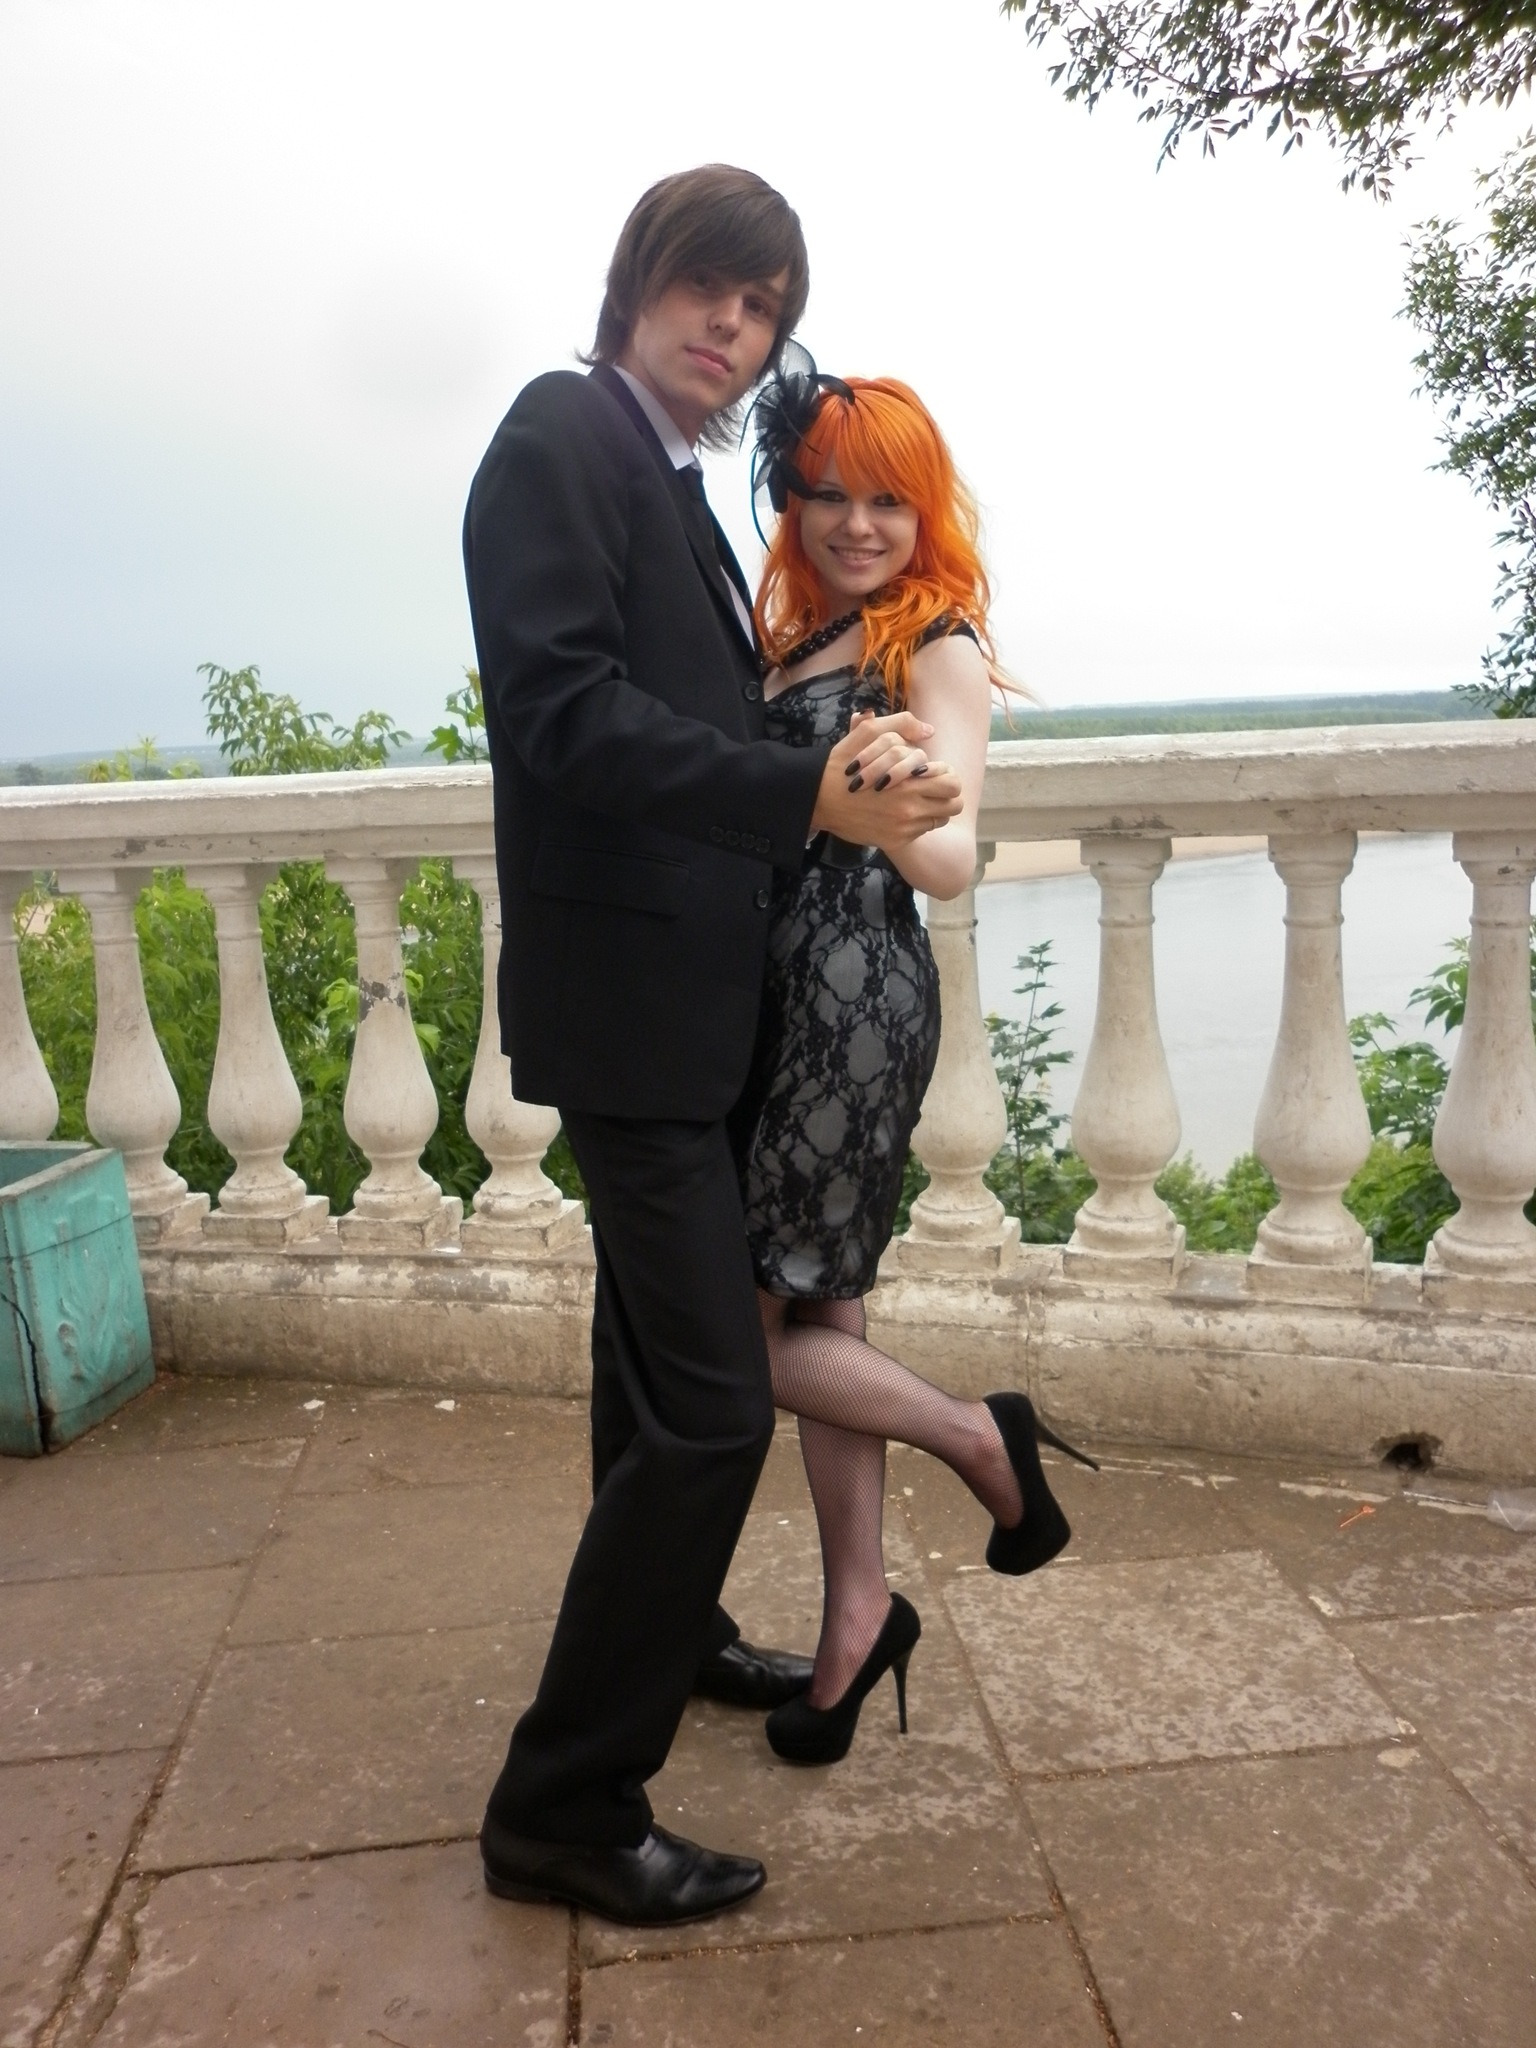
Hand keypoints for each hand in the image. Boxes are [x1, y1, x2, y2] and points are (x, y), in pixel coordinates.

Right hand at [811, 711, 963, 850]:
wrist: (817, 799)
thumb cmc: (843, 765)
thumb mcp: (868, 734)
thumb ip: (902, 725)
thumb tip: (929, 732)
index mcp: (910, 782)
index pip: (953, 782)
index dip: (946, 774)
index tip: (932, 772)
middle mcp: (911, 809)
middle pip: (954, 805)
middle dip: (947, 794)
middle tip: (932, 786)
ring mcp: (903, 828)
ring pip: (939, 820)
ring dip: (933, 808)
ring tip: (916, 798)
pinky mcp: (894, 841)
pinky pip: (920, 832)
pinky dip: (915, 822)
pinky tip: (899, 811)